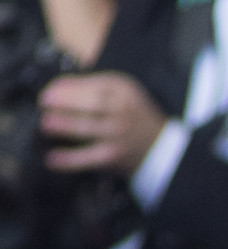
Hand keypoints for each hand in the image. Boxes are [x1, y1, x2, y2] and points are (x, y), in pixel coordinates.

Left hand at [37, 72, 166, 172]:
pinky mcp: (113, 156)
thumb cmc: (135, 118)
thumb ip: (93, 86)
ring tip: (45, 124)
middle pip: (88, 104)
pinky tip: (52, 159)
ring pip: (85, 128)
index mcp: (123, 92)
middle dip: (61, 102)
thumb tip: (57, 87)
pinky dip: (68, 159)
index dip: (65, 87)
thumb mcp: (122, 92)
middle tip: (43, 103)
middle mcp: (123, 112)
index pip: (91, 86)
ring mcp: (118, 135)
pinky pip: (87, 157)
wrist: (160, 148)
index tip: (49, 90)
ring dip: (61, 126)